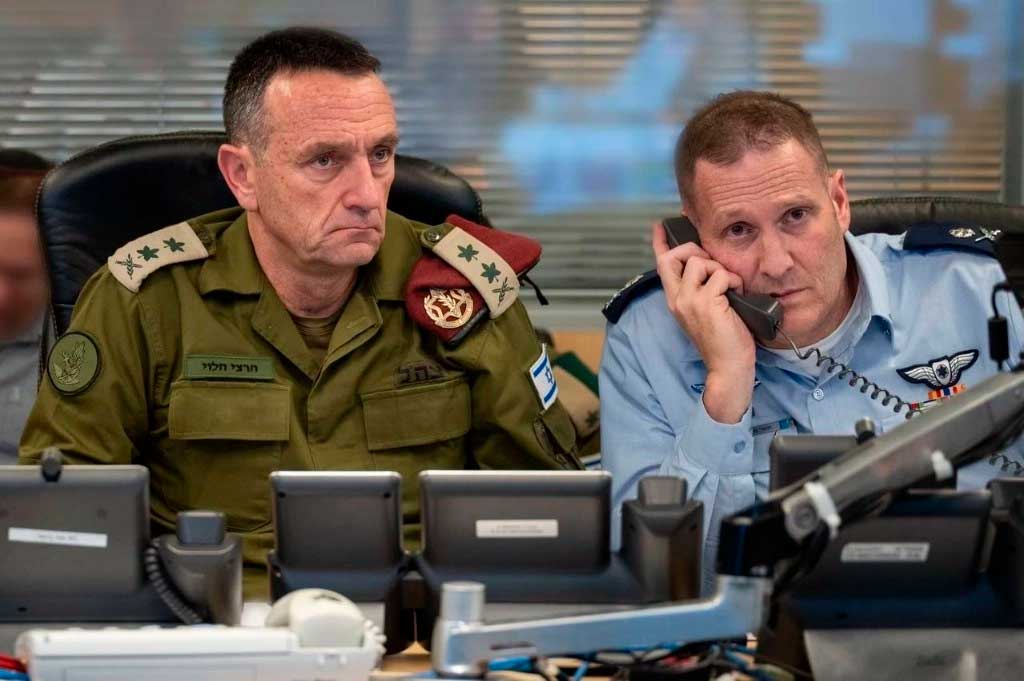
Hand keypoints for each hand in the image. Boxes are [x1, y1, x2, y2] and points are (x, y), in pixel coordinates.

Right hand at [652, 222, 755, 422]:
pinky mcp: (707, 303)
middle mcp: (678, 298)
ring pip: (700, 262)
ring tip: (730, 288)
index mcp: (675, 300)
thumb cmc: (723, 340)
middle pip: (677, 256)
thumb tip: (709, 267)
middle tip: (715, 265)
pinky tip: (737, 296)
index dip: (661, 243)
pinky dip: (733, 281)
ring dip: (720, 269)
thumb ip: (701, 290)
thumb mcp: (705, 311)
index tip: (660, 226)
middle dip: (697, 251)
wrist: (728, 366)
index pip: (662, 265)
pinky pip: (721, 275)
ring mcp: (690, 300)